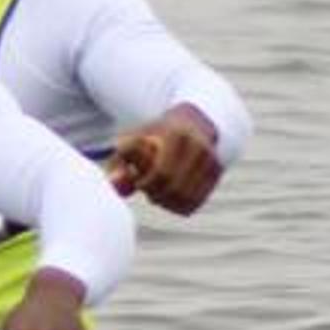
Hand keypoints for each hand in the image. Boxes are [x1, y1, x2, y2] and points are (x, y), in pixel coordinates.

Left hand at [104, 104, 223, 215]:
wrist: (191, 123)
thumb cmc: (155, 135)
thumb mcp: (134, 141)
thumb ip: (119, 161)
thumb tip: (114, 184)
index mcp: (177, 135)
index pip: (161, 174)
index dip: (144, 184)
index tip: (138, 180)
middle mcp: (199, 148)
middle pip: (173, 189)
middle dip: (155, 194)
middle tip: (147, 188)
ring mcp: (211, 161)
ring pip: (184, 200)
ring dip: (165, 201)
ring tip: (157, 191)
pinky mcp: (216, 174)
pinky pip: (193, 204)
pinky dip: (176, 206)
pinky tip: (169, 195)